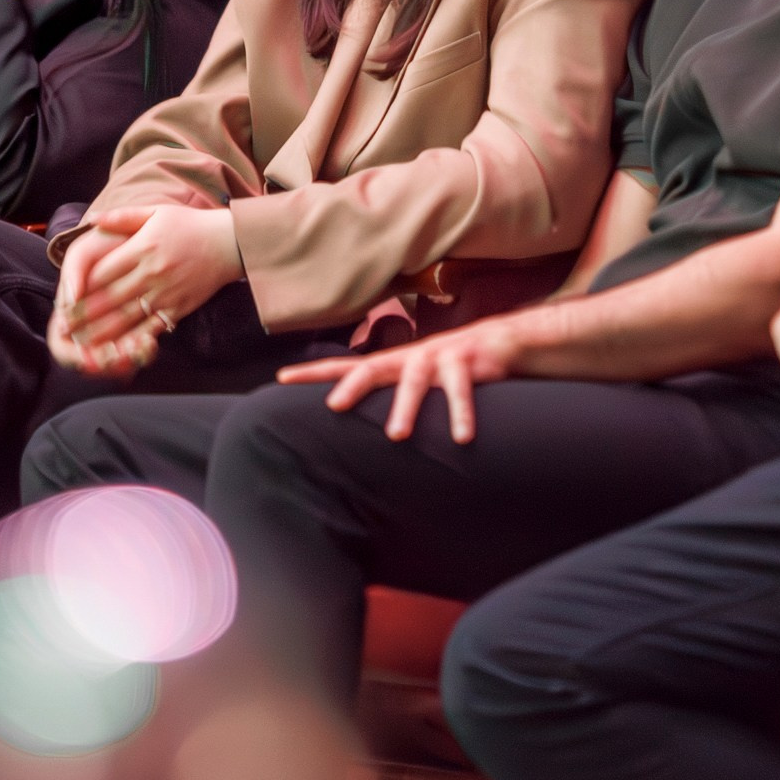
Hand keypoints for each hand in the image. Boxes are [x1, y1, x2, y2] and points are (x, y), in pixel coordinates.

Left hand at [46, 204, 242, 372]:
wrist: (231, 243)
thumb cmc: (190, 225)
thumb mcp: (156, 212)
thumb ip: (123, 217)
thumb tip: (94, 219)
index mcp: (142, 248)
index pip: (103, 272)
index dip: (80, 289)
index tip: (63, 301)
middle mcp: (151, 272)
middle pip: (110, 298)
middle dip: (84, 316)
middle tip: (63, 329)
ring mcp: (165, 293)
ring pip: (127, 317)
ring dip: (102, 333)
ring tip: (81, 344)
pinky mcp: (178, 308)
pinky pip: (152, 328)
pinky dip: (133, 340)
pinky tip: (117, 350)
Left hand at [273, 318, 531, 442]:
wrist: (499, 341)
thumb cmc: (448, 369)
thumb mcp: (415, 380)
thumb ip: (388, 396)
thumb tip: (354, 423)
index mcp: (393, 364)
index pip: (346, 366)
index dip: (314, 373)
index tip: (281, 379)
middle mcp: (409, 357)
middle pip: (373, 367)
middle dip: (353, 385)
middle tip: (334, 406)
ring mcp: (437, 357)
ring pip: (416, 380)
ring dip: (406, 407)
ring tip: (396, 436)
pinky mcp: (467, 362)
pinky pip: (462, 390)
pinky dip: (460, 413)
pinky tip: (461, 438)